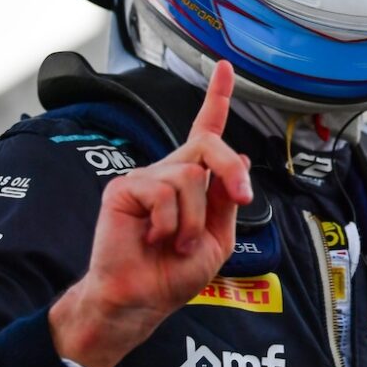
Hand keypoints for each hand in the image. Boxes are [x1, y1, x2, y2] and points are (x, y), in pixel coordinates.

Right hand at [49, 60, 251, 366]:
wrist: (141, 299)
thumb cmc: (173, 273)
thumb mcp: (217, 238)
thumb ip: (226, 199)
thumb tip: (242, 161)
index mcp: (192, 181)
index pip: (205, 131)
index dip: (216, 97)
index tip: (226, 67)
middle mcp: (168, 172)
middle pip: (209, 146)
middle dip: (231, 169)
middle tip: (241, 198)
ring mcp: (145, 177)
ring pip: (191, 177)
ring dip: (193, 220)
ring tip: (175, 242)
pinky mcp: (124, 188)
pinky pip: (164, 193)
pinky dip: (169, 224)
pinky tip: (152, 237)